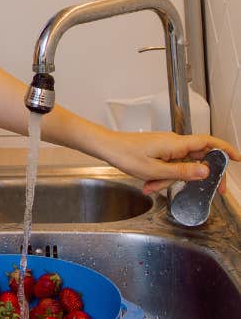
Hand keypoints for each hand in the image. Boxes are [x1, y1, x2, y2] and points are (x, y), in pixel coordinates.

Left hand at [97, 129, 239, 194]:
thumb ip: (183, 172)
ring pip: (181, 165)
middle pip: (198, 158)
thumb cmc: (125, 155)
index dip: (224, 149)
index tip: (237, 158)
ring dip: (171, 179)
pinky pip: (169, 165)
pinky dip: (162, 176)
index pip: (207, 142)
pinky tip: (149, 184)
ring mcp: (166, 146)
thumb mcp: (155, 170)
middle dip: (200, 176)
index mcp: (175, 144)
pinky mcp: (158, 150)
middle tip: (213, 192)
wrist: (106, 147)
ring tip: (153, 186)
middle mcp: (173, 142)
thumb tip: (206, 170)